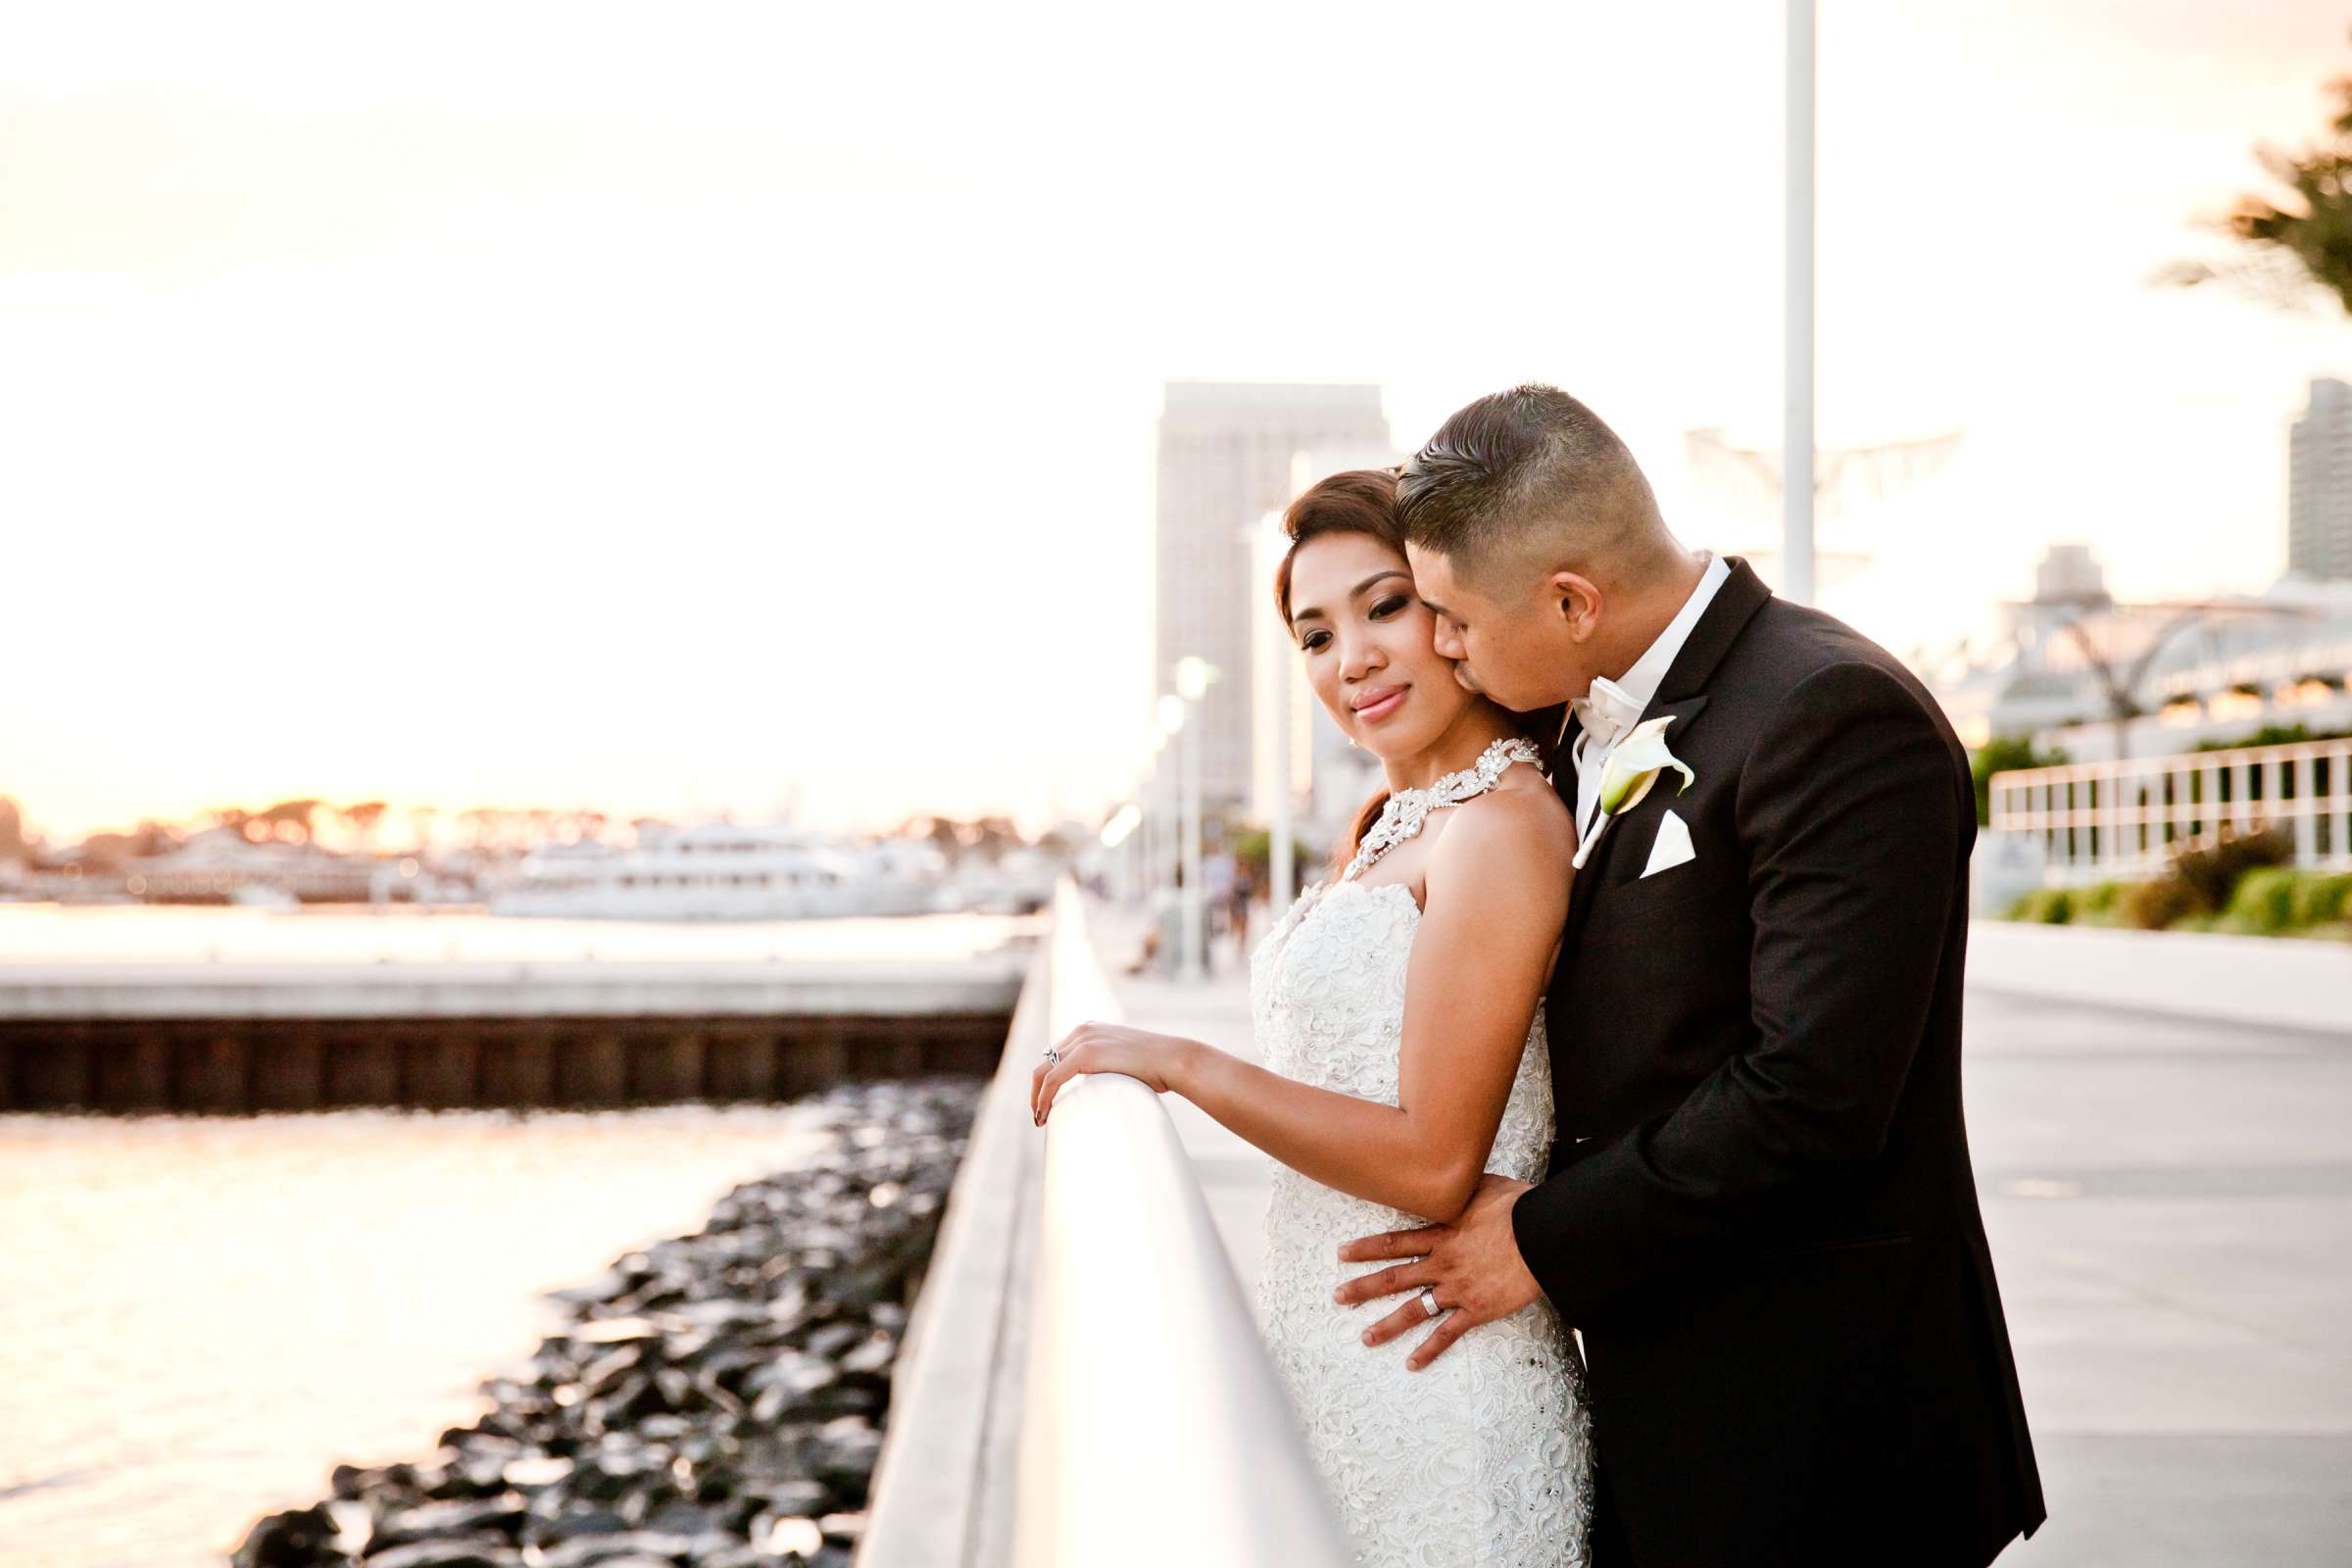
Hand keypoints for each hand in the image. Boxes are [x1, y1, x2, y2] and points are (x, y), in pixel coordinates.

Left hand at [1031, 1020, 1191, 1125]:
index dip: (1048, 1081)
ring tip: (1040, 1119)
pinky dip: (1043, 1099)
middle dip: (1037, 1090)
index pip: (1056, 1055)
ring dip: (1036, 1098)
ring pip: (1042, 1071)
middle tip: (1040, 1115)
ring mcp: (1083, 1040)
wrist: (1173, 1059)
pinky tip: (1043, 1115)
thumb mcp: (1125, 1062)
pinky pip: (1052, 1079)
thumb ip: (1108, 1067)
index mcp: (1090, 1030)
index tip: (1048, 1103)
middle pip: (1045, 1062)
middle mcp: (1082, 1031)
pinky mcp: (1085, 1054)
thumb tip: (1102, 1089)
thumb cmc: (1157, 1068)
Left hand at [1334, 1173, 1541, 1369]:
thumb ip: (1462, 1187)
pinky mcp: (1477, 1309)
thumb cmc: (1519, 1207)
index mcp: (1441, 1233)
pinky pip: (1448, 1333)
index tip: (1343, 1254)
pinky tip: (1412, 1364)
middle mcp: (1442, 1263)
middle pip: (1394, 1277)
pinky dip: (1430, 1350)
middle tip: (1338, 1297)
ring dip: (1387, 1325)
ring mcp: (1457, 1289)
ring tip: (1365, 1338)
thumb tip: (1452, 1173)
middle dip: (1363, 1288)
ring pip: (1414, 1309)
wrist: (1543, 1235)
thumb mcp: (1484, 1186)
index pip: (1394, 1242)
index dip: (1366, 1249)